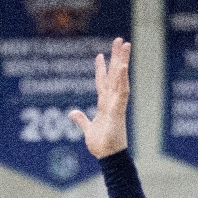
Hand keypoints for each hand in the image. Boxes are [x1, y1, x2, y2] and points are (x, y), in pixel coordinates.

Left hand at [68, 37, 130, 158]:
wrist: (108, 157)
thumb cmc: (101, 145)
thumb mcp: (88, 130)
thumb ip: (81, 120)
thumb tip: (72, 113)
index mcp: (105, 104)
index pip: (103, 82)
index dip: (101, 69)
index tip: (100, 55)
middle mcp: (112, 101)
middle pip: (114, 74)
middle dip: (116, 57)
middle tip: (119, 40)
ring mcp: (117, 104)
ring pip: (120, 78)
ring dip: (122, 61)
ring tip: (125, 44)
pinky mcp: (119, 110)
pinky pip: (122, 92)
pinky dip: (122, 79)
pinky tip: (122, 66)